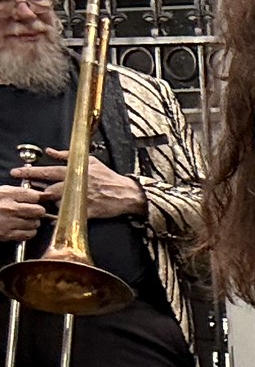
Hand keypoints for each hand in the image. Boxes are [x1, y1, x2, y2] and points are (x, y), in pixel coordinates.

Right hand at [0, 185, 47, 241]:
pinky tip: (21, 228)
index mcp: (7, 195)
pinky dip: (28, 232)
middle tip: (31, 212)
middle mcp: (10, 208)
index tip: (32, 201)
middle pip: (39, 210)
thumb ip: (17, 192)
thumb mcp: (1, 192)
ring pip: (35, 223)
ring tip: (23, 220)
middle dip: (37, 211)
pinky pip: (29, 234)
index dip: (35, 199)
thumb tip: (38, 195)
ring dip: (32, 222)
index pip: (34, 196)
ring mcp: (9, 222)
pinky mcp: (7, 234)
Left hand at [13, 150, 144, 219]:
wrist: (126, 194)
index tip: (16, 173)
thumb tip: (49, 151)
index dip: (29, 172)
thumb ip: (66, 155)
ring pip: (55, 203)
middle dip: (38, 192)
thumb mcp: (90, 161)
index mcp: (74, 172)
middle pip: (47, 190)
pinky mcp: (85, 212)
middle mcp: (74, 186)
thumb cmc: (108, 177)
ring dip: (52, 202)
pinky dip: (60, 215)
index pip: (46, 171)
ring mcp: (79, 200)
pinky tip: (56, 214)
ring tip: (54, 200)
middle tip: (31, 191)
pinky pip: (67, 215)